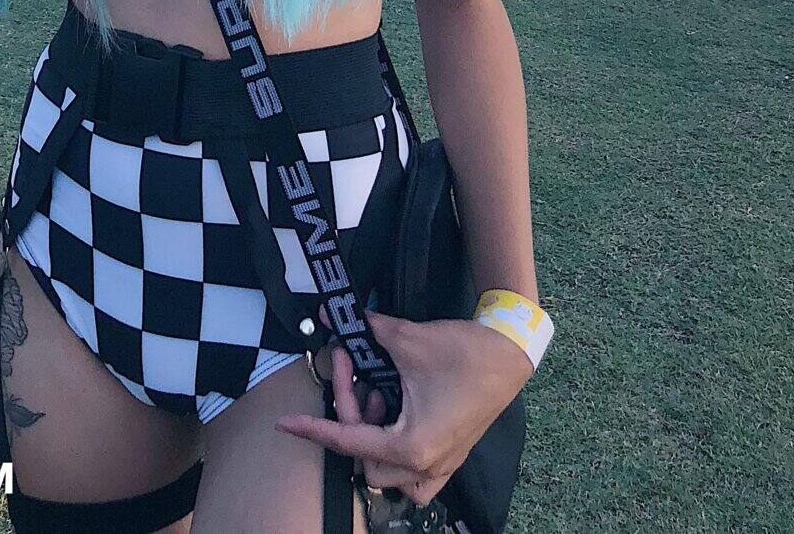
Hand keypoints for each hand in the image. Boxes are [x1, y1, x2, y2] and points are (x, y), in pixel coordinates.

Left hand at [276, 311, 532, 506]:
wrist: (509, 353)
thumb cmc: (462, 351)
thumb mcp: (407, 339)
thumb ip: (368, 330)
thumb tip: (336, 315)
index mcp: (411, 446)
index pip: (349, 441)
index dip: (314, 429)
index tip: (285, 423)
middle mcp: (424, 466)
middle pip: (364, 459)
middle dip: (350, 416)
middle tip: (354, 370)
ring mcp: (440, 466)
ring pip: (388, 475)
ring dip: (372, 440)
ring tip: (378, 396)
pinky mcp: (450, 456)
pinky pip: (414, 478)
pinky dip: (396, 456)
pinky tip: (395, 417)